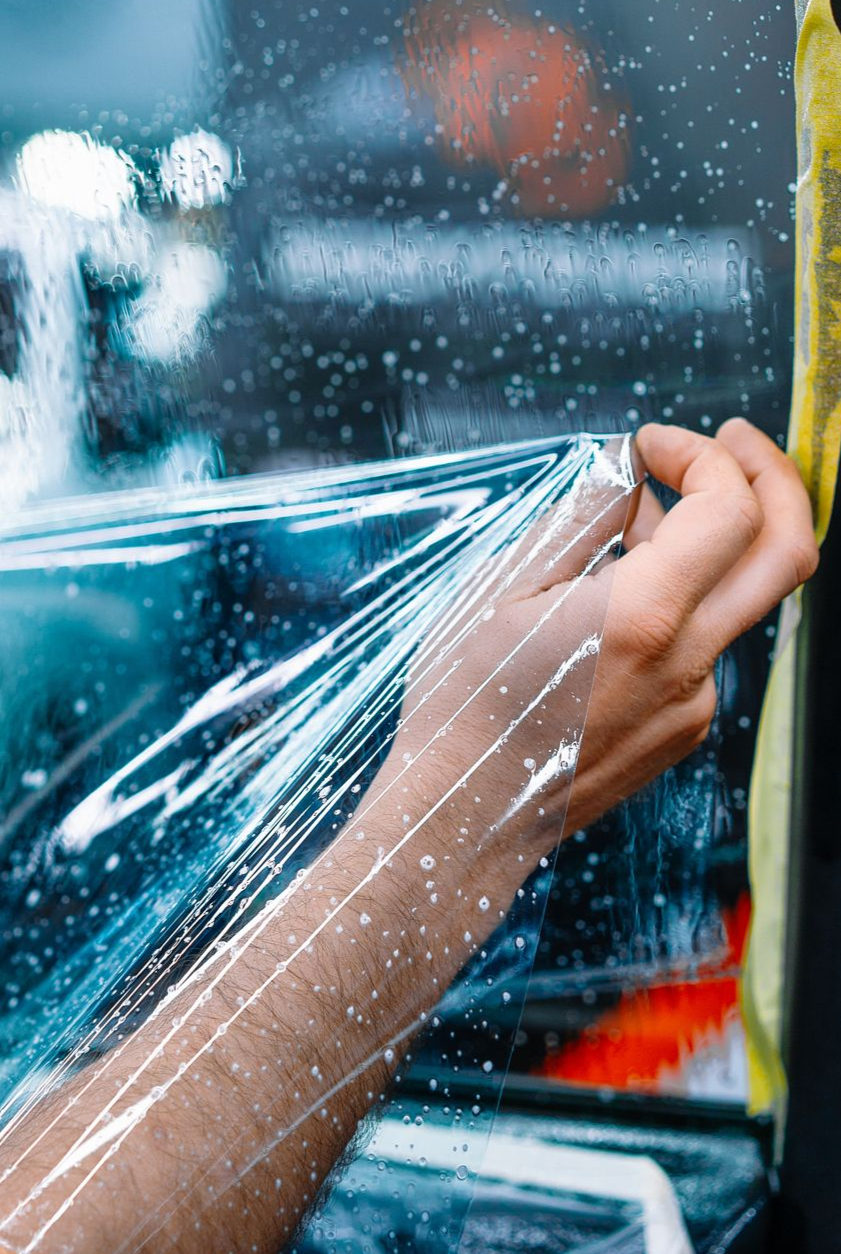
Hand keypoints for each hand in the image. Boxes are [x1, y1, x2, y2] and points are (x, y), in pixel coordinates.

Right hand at [392, 419, 816, 857]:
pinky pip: (704, 645)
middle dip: (770, 478)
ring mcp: (694, 702)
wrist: (465, 813)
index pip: (729, 508)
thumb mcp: (500, 588)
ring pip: (739, 598)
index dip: (699, 455)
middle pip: (789, 551)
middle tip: (732, 440)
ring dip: (706, 542)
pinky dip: (678, 600)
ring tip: (630, 526)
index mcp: (641, 617)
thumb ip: (577, 518)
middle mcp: (688, 662)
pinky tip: (614, 600)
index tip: (649, 445)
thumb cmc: (463, 700)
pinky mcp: (683, 728)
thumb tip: (625, 472)